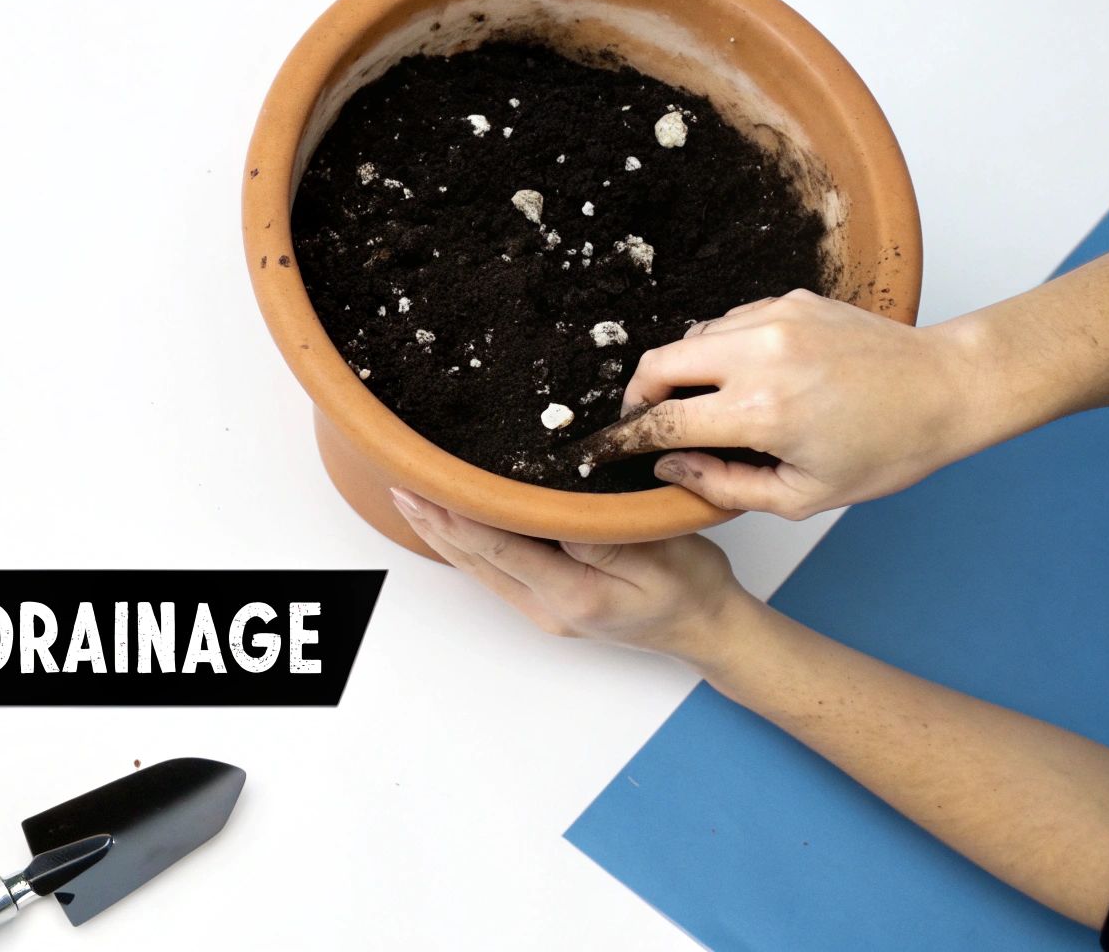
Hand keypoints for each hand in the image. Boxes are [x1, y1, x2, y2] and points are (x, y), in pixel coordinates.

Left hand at [390, 488, 752, 667]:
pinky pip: (496, 570)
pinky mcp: (548, 603)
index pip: (498, 546)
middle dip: (435, 521)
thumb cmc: (691, 585)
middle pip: (476, 558)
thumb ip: (596, 533)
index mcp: (572, 593)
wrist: (708, 626)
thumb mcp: (655, 549)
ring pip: (479, 567)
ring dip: (444, 533)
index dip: (456, 515)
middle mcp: (548, 607)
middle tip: (400, 482)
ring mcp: (544, 609)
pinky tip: (451, 524)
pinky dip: (467, 544)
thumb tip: (541, 511)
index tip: (424, 486)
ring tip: (411, 498)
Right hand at [602, 289, 974, 518]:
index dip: (623, 439)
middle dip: (640, 395)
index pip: (661, 421)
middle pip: (658, 363)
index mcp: (761, 412)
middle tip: (646, 423)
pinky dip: (721, 351)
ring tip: (711, 405)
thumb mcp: (802, 496)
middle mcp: (759, 355)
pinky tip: (750, 378)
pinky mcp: (788, 300)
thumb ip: (723, 486)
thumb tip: (669, 466)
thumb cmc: (886, 451)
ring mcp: (774, 319)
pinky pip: (728, 324)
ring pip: (692, 339)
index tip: (600, 450)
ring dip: (684, 372)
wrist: (948, 388)